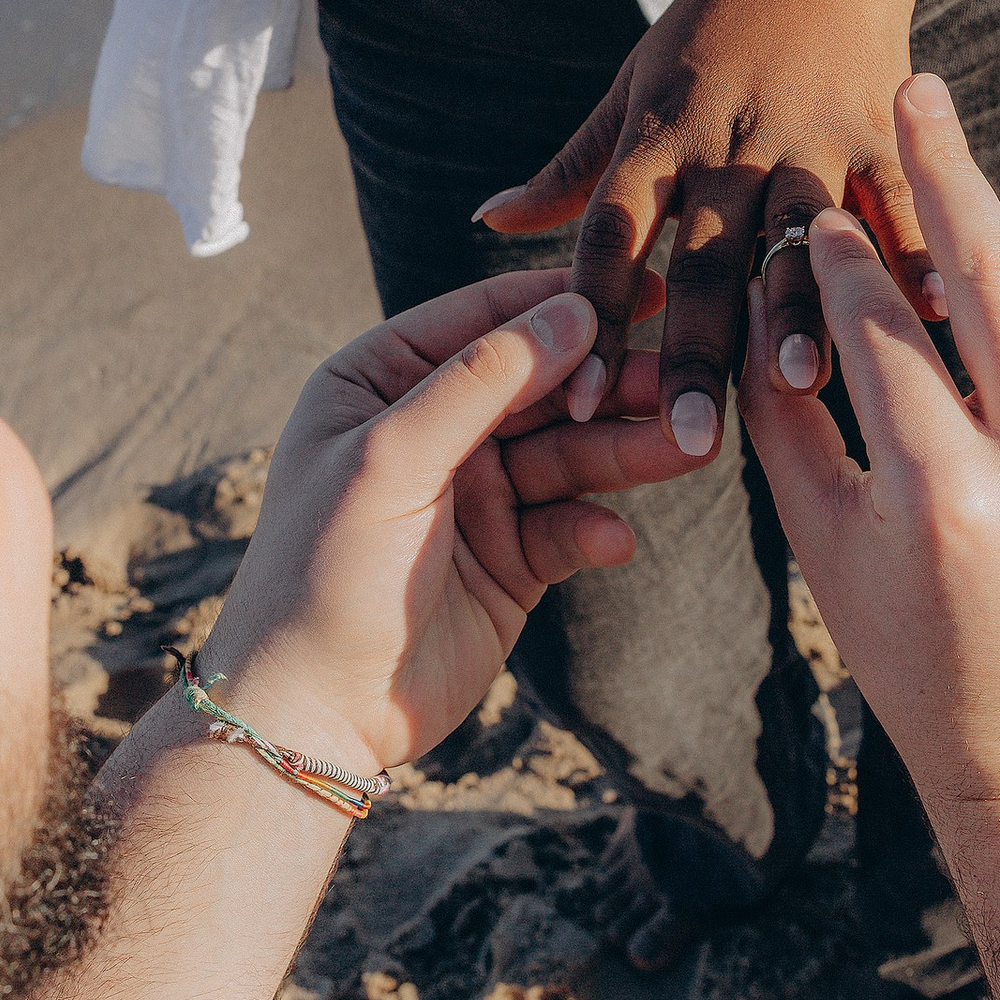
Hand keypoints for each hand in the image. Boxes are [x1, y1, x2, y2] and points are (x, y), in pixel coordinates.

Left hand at [196, 266, 696, 781]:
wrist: (311, 712)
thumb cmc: (323, 573)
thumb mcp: (390, 459)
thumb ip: (480, 382)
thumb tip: (573, 313)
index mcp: (381, 380)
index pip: (486, 322)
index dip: (564, 304)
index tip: (649, 288)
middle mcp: (431, 429)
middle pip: (544, 387)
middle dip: (613, 385)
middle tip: (686, 383)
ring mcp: (474, 495)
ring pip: (569, 454)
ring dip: (625, 452)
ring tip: (688, 449)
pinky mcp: (508, 561)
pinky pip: (568, 526)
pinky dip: (594, 528)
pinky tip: (615, 539)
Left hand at [476, 0, 938, 456]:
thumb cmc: (714, 24)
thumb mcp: (631, 88)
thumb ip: (570, 169)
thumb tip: (488, 220)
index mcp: (658, 137)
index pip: (612, 239)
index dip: (591, 319)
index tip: (575, 399)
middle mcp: (727, 143)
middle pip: (701, 261)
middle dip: (693, 353)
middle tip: (684, 440)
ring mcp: (810, 137)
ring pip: (797, 238)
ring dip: (795, 312)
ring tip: (795, 386)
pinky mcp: (882, 129)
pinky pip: (900, 202)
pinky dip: (919, 257)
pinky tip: (936, 319)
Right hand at [736, 73, 999, 809]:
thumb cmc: (910, 649)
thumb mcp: (826, 545)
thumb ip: (790, 423)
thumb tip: (774, 296)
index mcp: (940, 492)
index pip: (881, 330)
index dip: (843, 259)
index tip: (825, 208)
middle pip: (993, 282)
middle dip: (945, 173)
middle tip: (918, 88)